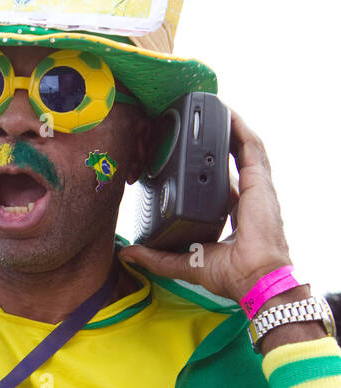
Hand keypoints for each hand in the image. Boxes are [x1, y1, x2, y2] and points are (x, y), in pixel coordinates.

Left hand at [119, 110, 292, 303]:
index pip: (219, 182)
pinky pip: (251, 145)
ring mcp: (256, 186)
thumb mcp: (183, 263)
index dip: (205, 168)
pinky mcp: (261, 180)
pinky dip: (239, 127)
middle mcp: (246, 196)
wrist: (255, 277)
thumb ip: (155, 257)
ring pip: (242, 146)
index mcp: (231, 213)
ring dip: (227, 127)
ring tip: (210, 110)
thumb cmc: (230, 274)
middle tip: (195, 125)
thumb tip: (127, 253)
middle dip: (215, 141)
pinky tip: (226, 113)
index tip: (187, 158)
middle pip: (230, 159)